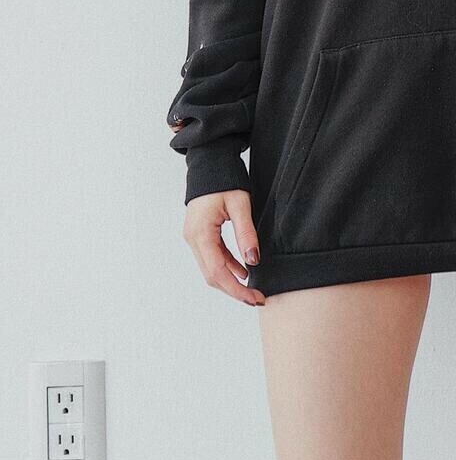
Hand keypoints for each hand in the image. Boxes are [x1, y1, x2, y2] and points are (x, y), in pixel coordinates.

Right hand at [182, 189, 266, 305]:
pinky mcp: (199, 234)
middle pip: (212, 276)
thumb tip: (253, 261)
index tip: (256, 298)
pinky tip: (243, 270)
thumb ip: (246, 233)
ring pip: (211, 269)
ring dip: (231, 280)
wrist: (210, 161)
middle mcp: (193, 238)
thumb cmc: (225, 178)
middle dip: (235, 290)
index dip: (237, 289)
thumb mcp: (240, 204)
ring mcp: (193, 237)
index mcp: (201, 233)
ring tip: (253, 289)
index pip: (218, 272)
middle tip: (258, 298)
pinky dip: (227, 266)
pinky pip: (212, 257)